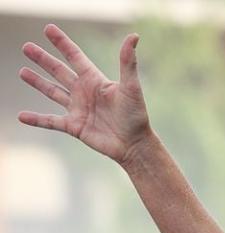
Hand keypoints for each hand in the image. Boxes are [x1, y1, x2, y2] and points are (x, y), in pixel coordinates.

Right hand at [18, 25, 149, 165]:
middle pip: (58, 71)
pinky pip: (51, 122)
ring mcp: (78, 109)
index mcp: (94, 80)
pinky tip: (22, 116)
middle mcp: (84, 92)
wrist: (134, 145)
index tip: (48, 29)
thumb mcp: (131, 87)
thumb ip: (127, 62)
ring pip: (53, 92)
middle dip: (43, 59)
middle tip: (27, 47)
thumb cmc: (136, 116)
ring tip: (22, 72)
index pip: (74, 56)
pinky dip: (36, 119)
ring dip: (37, 82)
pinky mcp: (74, 127)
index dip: (62, 43)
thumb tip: (134, 36)